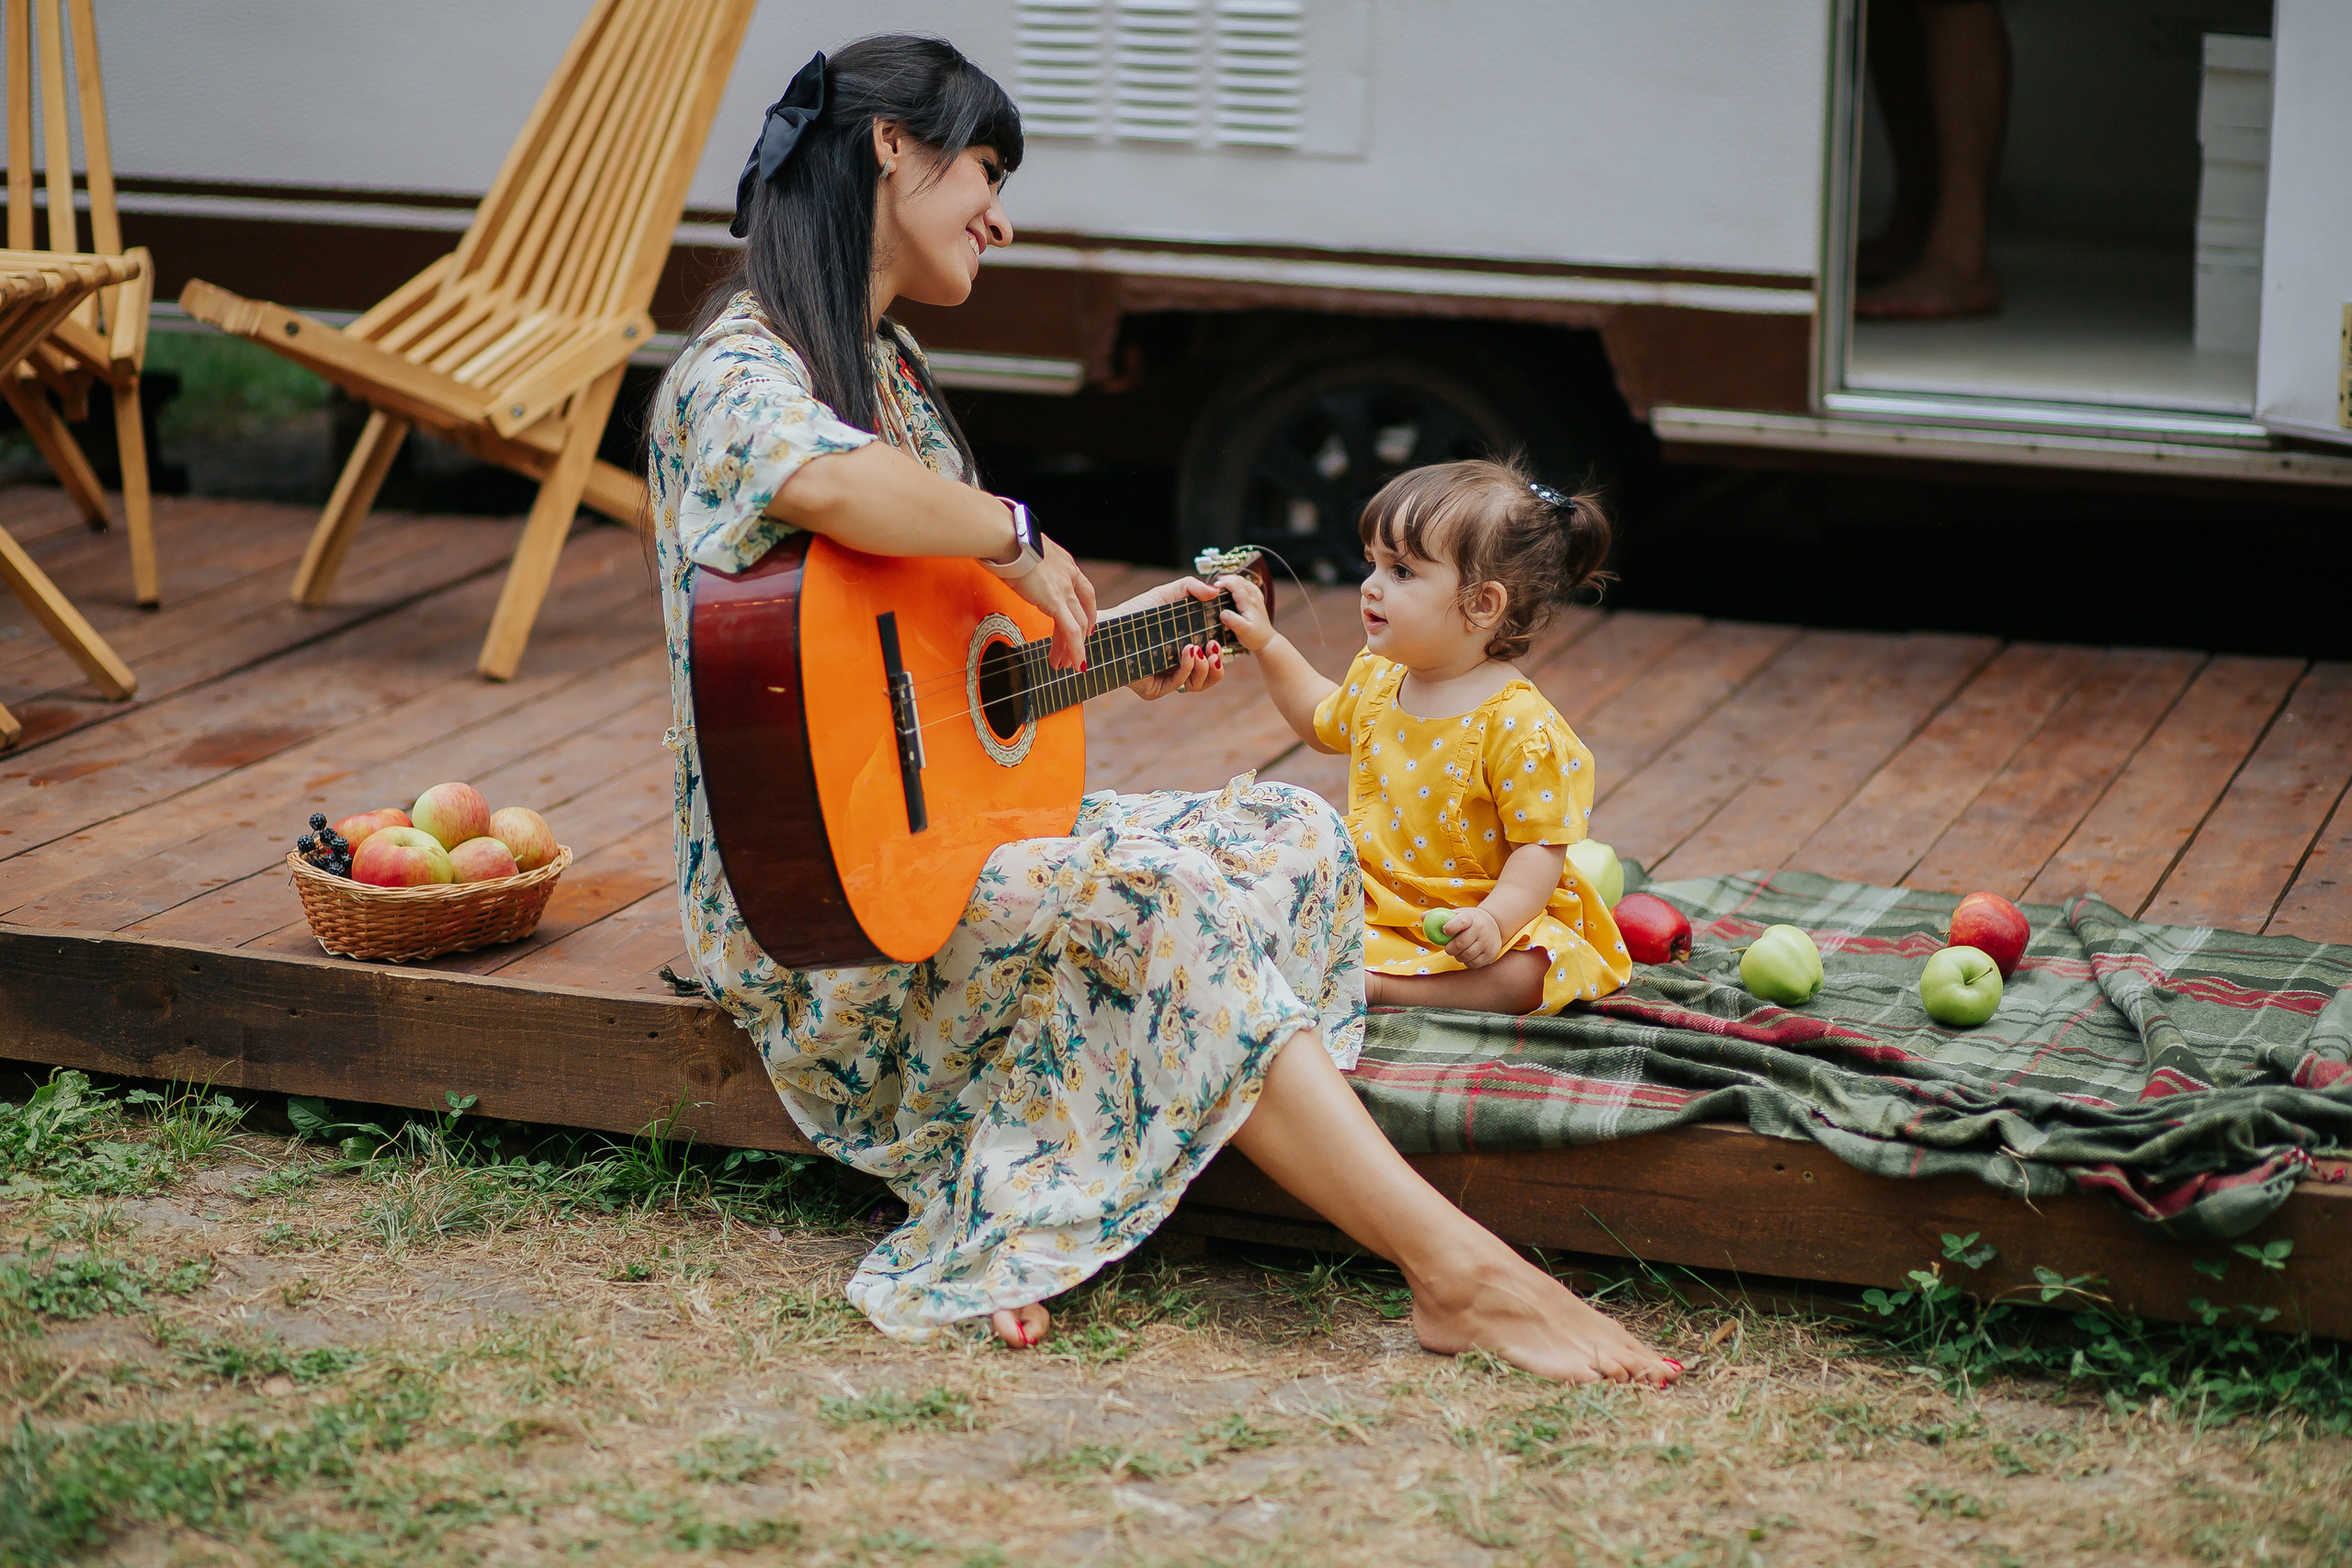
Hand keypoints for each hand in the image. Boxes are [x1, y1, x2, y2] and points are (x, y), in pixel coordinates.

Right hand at [1007, 534, 1096, 669]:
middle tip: (1075, 653)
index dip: (1087, 610)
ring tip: (1067, 665)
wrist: (1006, 537)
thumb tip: (1016, 567)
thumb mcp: (1026, 553)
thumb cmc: (1007, 540)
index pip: (1084, 591)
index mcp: (1065, 563)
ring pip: (1078, 625)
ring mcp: (1064, 588)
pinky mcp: (1055, 600)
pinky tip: (1073, 662)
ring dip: (1073, 648)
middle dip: (1080, 636)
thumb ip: (1029, 564)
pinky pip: (1071, 631)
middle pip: (1082, 612)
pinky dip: (1075, 649)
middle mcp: (1069, 575)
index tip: (1086, 625)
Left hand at [1112, 577, 1225, 699]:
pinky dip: (1187, 670)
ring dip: (1205, 669)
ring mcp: (1165, 680)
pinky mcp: (1153, 689)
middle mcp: (1177, 667)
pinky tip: (1188, 652)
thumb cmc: (1138, 611)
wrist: (1111, 626)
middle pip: (1208, 678)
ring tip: (1199, 650)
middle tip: (1214, 649)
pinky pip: (1177, 685)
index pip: (1211, 661)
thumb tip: (1216, 591)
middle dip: (1217, 667)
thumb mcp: (1167, 594)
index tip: (1220, 641)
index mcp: (1184, 651)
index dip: (1220, 656)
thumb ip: (1192, 587)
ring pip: (1197, 685)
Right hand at [1216, 573, 1275, 652]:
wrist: (1268, 642)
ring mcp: (1257, 599)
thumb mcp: (1242, 631)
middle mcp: (1254, 599)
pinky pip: (1250, 586)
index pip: (1237, 586)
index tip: (1214, 586)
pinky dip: (1241, 582)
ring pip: (1246, 582)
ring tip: (1222, 581)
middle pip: (1241, 581)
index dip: (1225, 582)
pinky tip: (1237, 585)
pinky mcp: (1257, 602)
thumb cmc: (1255, 638)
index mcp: (1249, 604)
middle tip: (1215, 583)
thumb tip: (1223, 612)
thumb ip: (1233, 621)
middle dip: (1227, 578)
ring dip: (1234, 579)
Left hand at [1432, 905, 1504, 967]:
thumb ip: (1439, 916)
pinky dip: (1467, 962)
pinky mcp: (1490, 955)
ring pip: (1466, 955)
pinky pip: (1473, 964)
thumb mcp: (1457, 914)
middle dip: (1450, 948)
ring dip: (1458, 956)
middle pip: (1462, 943)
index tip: (1445, 931)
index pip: (1461, 921)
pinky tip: (1467, 955)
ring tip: (1458, 951)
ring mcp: (1487, 943)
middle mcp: (1481, 929)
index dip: (1451, 926)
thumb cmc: (1469, 921)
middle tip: (1448, 948)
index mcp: (1471, 918)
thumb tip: (1422, 917)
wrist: (1494, 926)